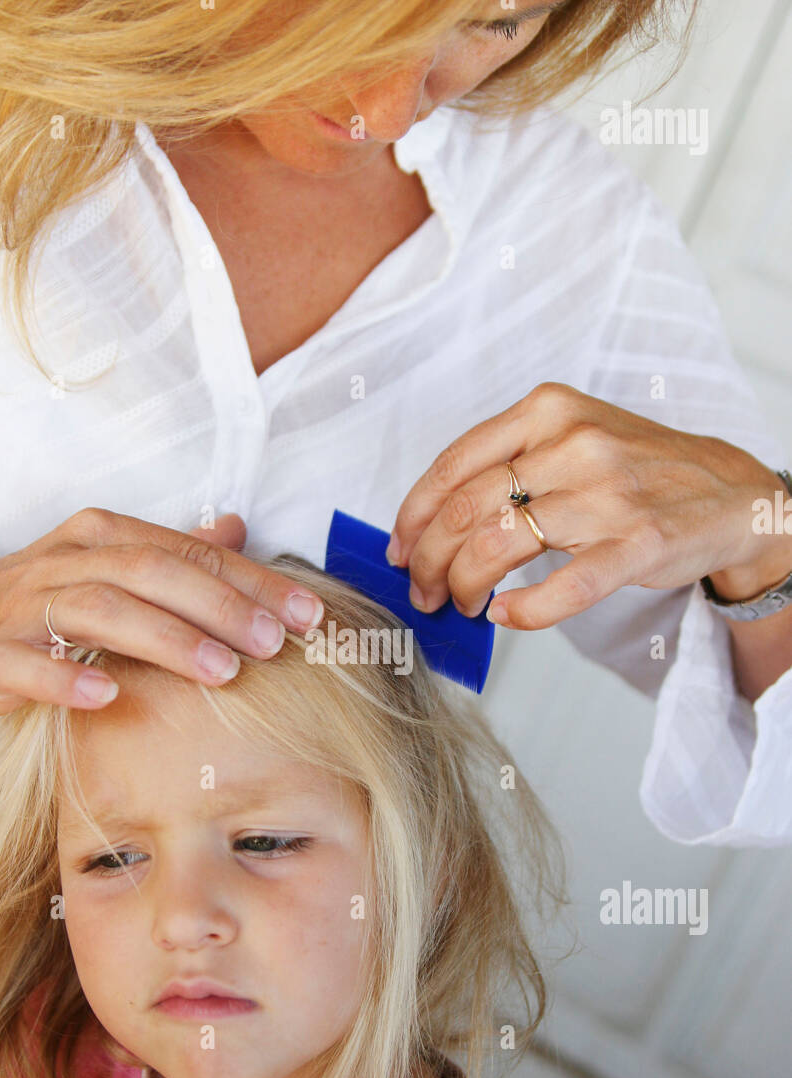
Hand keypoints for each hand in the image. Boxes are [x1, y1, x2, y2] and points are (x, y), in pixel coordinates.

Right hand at [0, 509, 323, 715]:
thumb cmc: (35, 600)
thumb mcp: (105, 565)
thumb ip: (172, 550)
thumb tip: (237, 528)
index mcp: (103, 537)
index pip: (189, 553)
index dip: (251, 582)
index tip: (307, 615)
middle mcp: (69, 561)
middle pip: (154, 574)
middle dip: (220, 606)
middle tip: (275, 643)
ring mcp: (26, 606)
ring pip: (101, 610)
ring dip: (165, 640)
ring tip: (221, 672)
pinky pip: (28, 663)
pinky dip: (64, 677)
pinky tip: (106, 694)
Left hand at [386, 383, 790, 628]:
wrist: (729, 491)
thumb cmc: (637, 469)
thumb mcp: (572, 436)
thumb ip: (509, 462)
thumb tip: (434, 518)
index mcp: (547, 411)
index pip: (452, 465)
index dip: (412, 516)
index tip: (399, 548)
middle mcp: (573, 443)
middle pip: (464, 508)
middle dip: (428, 560)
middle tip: (422, 590)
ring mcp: (607, 494)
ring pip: (499, 544)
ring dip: (463, 585)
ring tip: (461, 604)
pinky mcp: (638, 543)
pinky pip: (564, 587)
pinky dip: (524, 611)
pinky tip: (505, 616)